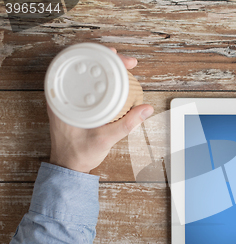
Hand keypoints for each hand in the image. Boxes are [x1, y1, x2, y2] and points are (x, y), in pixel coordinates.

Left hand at [48, 48, 153, 173]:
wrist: (68, 167)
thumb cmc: (79, 154)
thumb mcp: (105, 139)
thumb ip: (127, 124)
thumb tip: (146, 109)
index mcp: (63, 99)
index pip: (82, 67)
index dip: (103, 58)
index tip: (120, 58)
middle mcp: (62, 96)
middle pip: (85, 66)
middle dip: (108, 60)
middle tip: (128, 63)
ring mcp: (67, 100)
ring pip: (86, 75)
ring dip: (105, 69)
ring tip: (122, 67)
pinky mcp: (73, 105)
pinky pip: (86, 85)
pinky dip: (100, 80)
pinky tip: (111, 81)